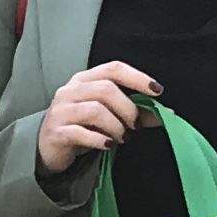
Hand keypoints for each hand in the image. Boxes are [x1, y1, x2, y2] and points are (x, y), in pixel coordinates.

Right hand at [37, 60, 160, 181]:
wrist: (49, 148)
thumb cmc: (82, 127)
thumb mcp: (109, 116)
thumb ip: (136, 113)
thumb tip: (168, 114)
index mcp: (85, 80)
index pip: (113, 68)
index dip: (137, 77)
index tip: (157, 91)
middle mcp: (70, 90)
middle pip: (106, 89)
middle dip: (128, 109)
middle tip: (135, 126)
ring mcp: (61, 110)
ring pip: (95, 110)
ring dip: (116, 126)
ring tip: (121, 138)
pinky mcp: (56, 131)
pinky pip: (81, 132)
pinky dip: (100, 140)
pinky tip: (108, 145)